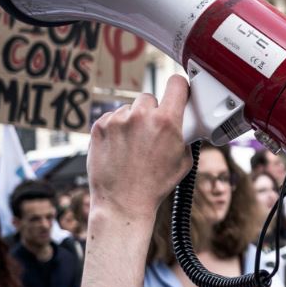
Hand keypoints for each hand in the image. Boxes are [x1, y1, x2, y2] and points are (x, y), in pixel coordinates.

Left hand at [88, 76, 192, 221]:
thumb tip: (186, 125)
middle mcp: (142, 116)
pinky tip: (120, 147)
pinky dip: (116, 128)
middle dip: (152, 112)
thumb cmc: (155, 186)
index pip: (176, 83)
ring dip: (133, 121)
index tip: (178, 92)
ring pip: (130, 109)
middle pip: (150, 98)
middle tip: (152, 132)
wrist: (123, 203)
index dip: (179, 87)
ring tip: (133, 145)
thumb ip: (185, 137)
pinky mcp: (99, 126)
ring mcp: (118, 120)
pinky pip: (112, 117)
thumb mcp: (184, 161)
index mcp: (167, 122)